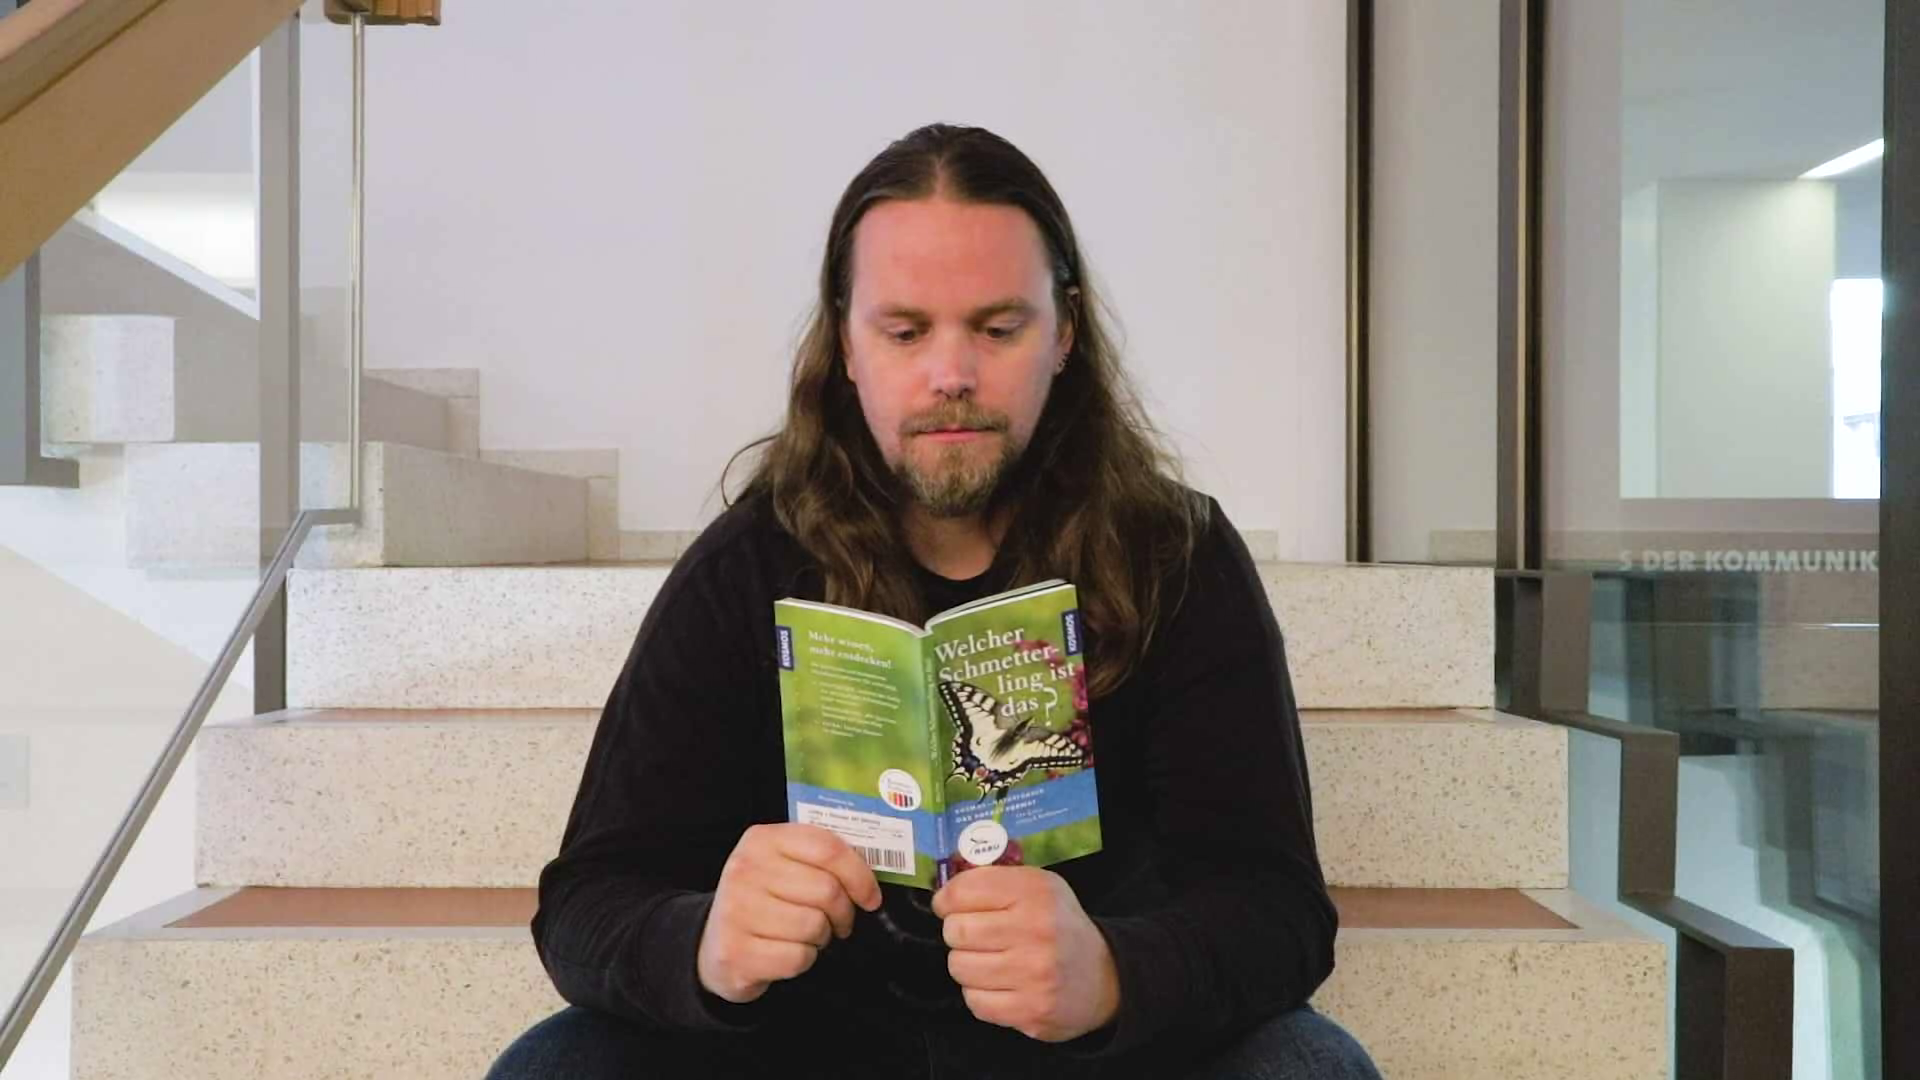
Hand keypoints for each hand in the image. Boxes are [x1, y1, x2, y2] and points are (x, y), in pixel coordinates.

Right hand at [696, 823, 882, 1003]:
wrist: (713, 943)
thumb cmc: (763, 899)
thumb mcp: (782, 864)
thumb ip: (819, 859)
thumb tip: (871, 875)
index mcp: (762, 840)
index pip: (827, 848)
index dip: (860, 875)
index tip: (870, 898)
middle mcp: (745, 870)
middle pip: (827, 890)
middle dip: (843, 913)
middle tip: (838, 922)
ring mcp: (737, 911)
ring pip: (814, 926)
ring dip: (821, 937)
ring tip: (806, 935)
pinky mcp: (736, 952)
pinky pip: (798, 957)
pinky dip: (803, 960)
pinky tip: (787, 952)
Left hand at [931, 865, 1120, 1041]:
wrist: (1104, 976)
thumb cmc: (1058, 926)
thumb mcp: (1038, 887)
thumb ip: (994, 881)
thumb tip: (944, 893)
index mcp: (1035, 891)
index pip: (963, 891)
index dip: (947, 900)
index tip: (950, 906)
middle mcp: (1036, 929)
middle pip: (956, 931)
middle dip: (957, 932)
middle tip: (974, 935)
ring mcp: (1034, 974)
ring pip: (959, 967)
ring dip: (967, 964)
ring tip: (989, 960)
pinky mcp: (1030, 1011)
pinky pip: (974, 1000)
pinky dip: (979, 993)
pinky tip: (999, 985)